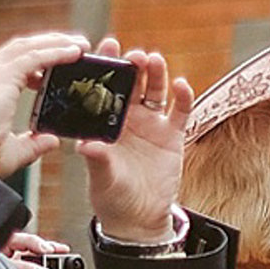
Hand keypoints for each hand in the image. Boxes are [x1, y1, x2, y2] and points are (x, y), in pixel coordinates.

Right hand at [0, 30, 87, 181]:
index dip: (37, 58)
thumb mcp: (13, 151)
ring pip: (28, 47)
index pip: (12, 63)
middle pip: (20, 48)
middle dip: (49, 43)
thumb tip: (51, 140)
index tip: (60, 60)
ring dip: (56, 43)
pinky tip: (75, 53)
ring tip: (80, 45)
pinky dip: (56, 52)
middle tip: (76, 45)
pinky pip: (34, 58)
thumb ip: (33, 144)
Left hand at [77, 42, 193, 242]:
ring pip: (155, 91)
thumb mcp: (101, 179)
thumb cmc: (112, 197)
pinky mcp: (173, 136)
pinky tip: (182, 84)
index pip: (104, 89)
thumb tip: (86, 145)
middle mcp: (128, 118)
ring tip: (153, 60)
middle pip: (132, 83)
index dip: (105, 68)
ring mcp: (151, 124)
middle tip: (131, 55)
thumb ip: (97, 160)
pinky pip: (180, 111)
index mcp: (105, 123)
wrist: (138, 219)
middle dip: (131, 66)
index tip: (103, 50)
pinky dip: (183, 97)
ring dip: (155, 74)